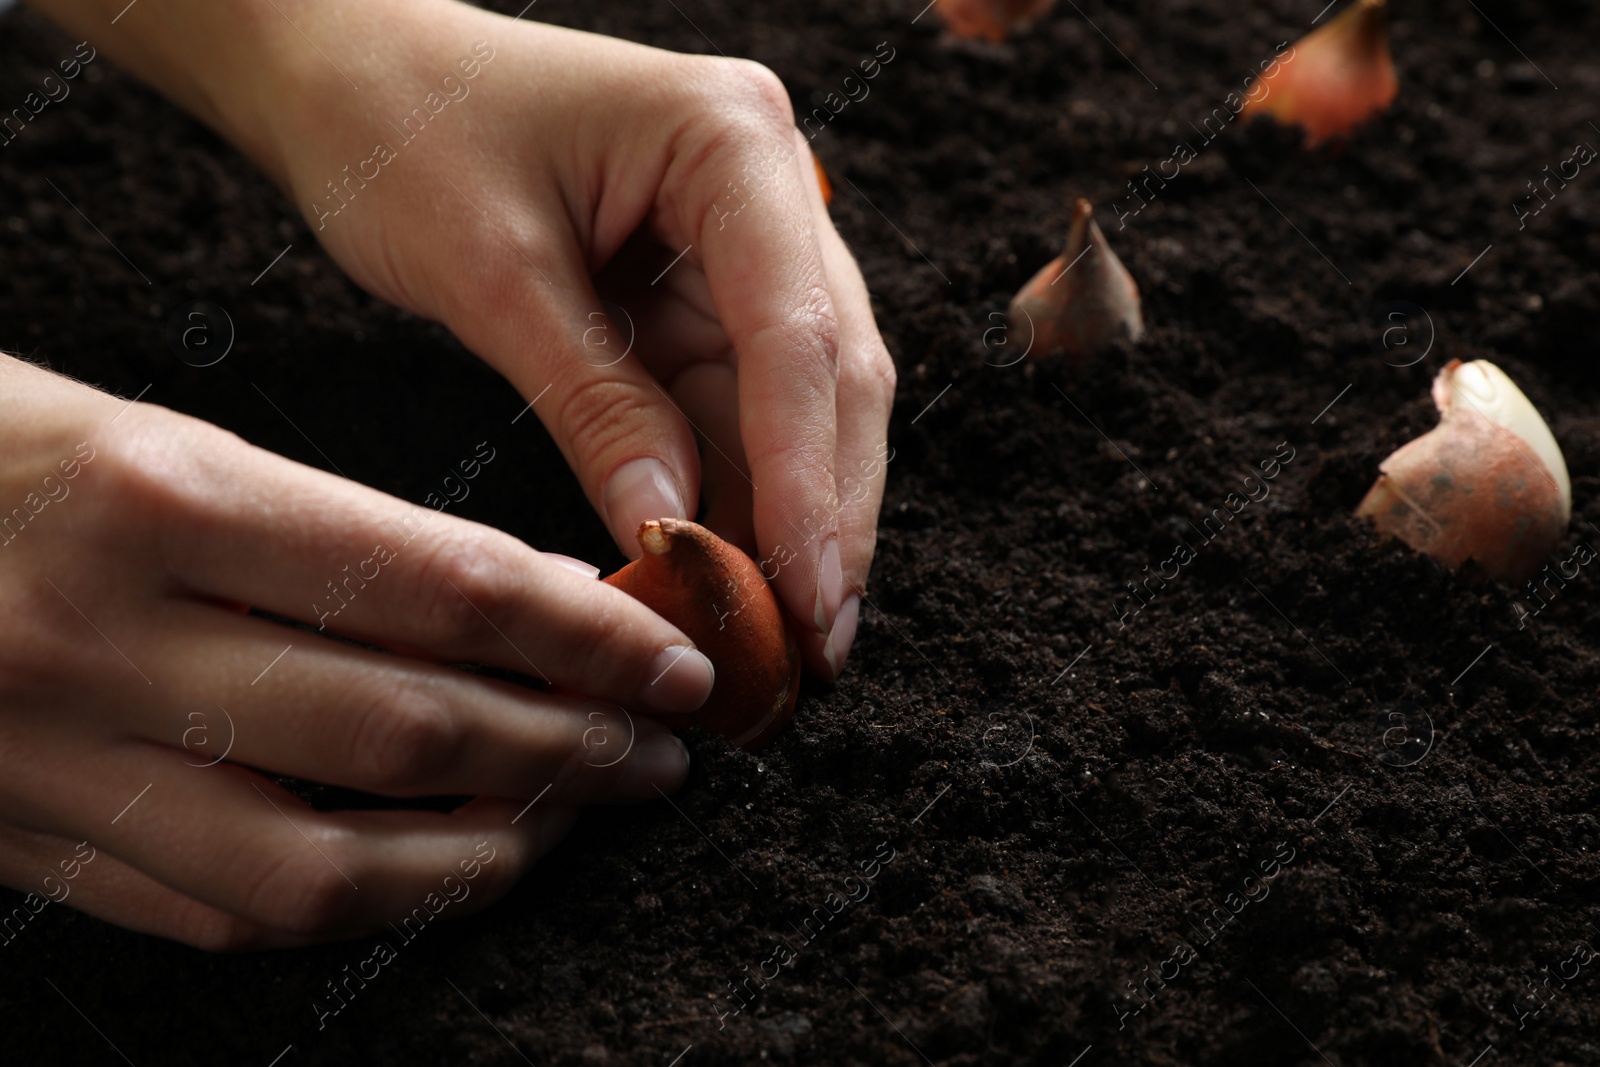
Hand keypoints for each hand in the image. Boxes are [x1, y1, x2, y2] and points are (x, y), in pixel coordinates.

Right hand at [0, 356, 705, 947]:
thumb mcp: (155, 433)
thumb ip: (324, 532)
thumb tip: (507, 610)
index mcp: (163, 493)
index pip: (439, 586)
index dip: (584, 631)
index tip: (675, 652)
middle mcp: (114, 636)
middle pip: (408, 726)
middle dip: (568, 744)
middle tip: (662, 746)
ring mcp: (59, 759)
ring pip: (328, 858)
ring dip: (483, 850)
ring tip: (572, 820)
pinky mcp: (26, 844)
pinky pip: (224, 912)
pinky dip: (356, 906)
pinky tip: (433, 876)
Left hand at [255, 0, 895, 678]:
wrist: (349, 70)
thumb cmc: (402, 128)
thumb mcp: (491, 272)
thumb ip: (595, 405)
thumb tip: (674, 534)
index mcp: (730, 140)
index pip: (795, 332)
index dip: (809, 477)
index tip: (808, 595)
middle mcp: (766, 185)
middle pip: (830, 373)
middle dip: (826, 514)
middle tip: (817, 645)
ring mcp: (744, 241)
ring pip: (801, 404)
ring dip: (793, 517)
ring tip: (785, 637)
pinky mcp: (706, 294)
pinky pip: (740, 407)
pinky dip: (740, 493)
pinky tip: (735, 573)